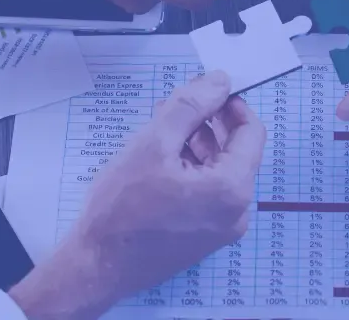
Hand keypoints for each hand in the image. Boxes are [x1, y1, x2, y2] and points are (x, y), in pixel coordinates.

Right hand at [9, 72, 265, 319]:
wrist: (97, 266)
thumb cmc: (121, 207)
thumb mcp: (154, 142)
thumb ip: (191, 106)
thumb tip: (220, 81)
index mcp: (232, 188)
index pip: (251, 132)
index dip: (231, 105)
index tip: (208, 90)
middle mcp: (236, 212)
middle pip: (235, 151)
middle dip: (209, 123)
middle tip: (176, 106)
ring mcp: (222, 228)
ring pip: (220, 171)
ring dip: (197, 145)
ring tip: (162, 131)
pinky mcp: (204, 237)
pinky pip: (209, 193)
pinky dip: (192, 170)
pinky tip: (162, 161)